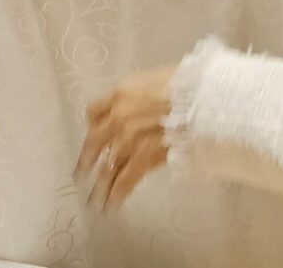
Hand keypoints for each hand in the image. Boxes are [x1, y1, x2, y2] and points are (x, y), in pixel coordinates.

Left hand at [78, 65, 176, 209]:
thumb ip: (141, 94)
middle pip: (93, 143)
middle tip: (81, 175)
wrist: (201, 101)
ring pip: (107, 167)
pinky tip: (111, 205)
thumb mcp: (157, 78)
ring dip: (99, 185)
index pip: (93, 111)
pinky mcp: (142, 158)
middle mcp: (118, 117)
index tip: (94, 135)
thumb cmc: (187, 84)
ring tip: (94, 200)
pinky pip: (124, 180)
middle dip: (87, 161)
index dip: (93, 125)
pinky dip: (116, 194)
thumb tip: (141, 104)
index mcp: (120, 94)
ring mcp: (128, 139)